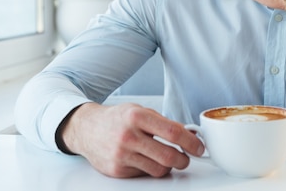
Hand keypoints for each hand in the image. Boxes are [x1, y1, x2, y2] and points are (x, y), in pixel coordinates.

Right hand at [56, 102, 204, 177]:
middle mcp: (128, 136)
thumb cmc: (116, 119)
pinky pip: (144, 174)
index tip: (199, 147)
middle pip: (169, 156)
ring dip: (169, 167)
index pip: (172, 132)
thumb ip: (162, 122)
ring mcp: (122, 155)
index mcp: (137, 116)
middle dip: (184, 160)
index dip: (191, 142)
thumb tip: (188, 134)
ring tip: (166, 158)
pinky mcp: (117, 170)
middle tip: (186, 158)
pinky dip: (150, 168)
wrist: (87, 128)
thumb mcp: (139, 111)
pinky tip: (145, 159)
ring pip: (159, 170)